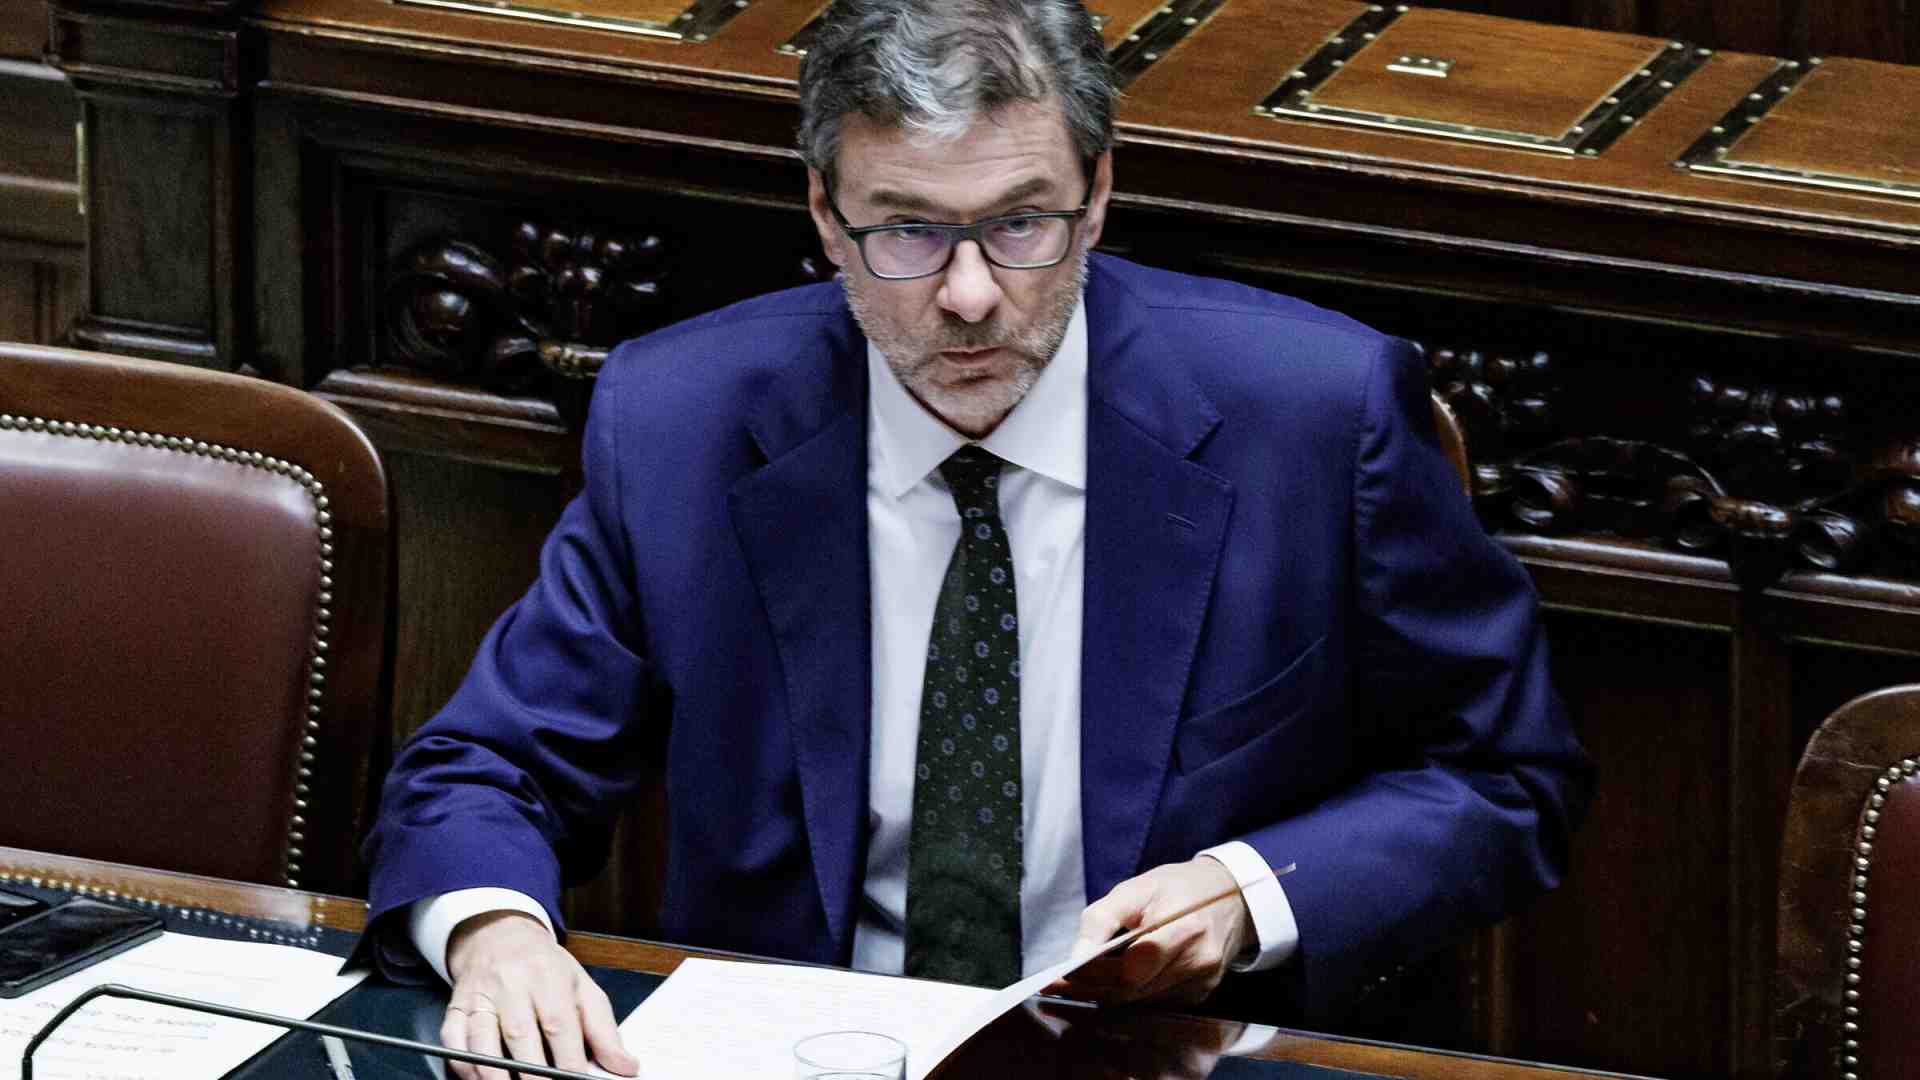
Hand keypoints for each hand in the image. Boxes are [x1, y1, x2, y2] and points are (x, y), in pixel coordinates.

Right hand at [442, 910, 638, 1078]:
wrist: (499, 936)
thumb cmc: (545, 967)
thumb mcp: (582, 987)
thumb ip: (603, 1029)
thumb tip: (625, 1066)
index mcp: (548, 975)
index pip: (560, 1024)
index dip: (569, 1061)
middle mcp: (510, 984)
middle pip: (521, 1036)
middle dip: (535, 1074)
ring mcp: (479, 996)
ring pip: (481, 1041)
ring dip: (496, 1075)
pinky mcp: (455, 1007)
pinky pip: (453, 1042)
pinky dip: (465, 1067)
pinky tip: (482, 1079)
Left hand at [1049, 857, 1251, 1006]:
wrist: (1229, 898)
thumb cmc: (1176, 888)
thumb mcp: (1136, 887)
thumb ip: (1102, 919)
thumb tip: (1076, 956)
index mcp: (1184, 923)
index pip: (1135, 963)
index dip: (1096, 972)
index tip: (1061, 976)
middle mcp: (1199, 958)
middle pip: (1134, 988)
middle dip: (1093, 987)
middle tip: (1058, 985)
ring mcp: (1203, 980)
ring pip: (1141, 999)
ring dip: (1106, 993)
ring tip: (1075, 984)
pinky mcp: (1202, 993)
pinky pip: (1155, 1001)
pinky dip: (1129, 994)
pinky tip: (1109, 984)